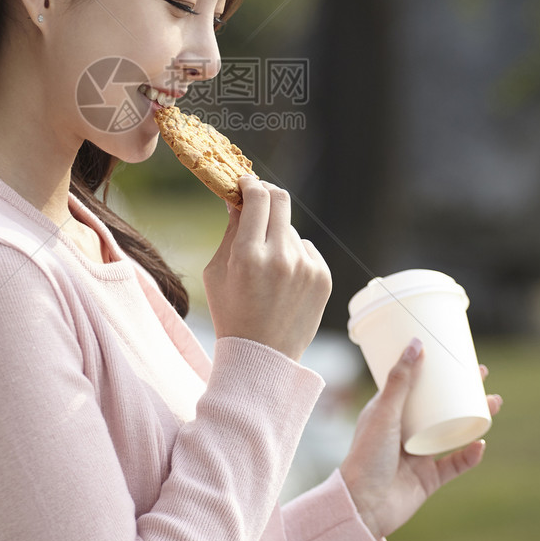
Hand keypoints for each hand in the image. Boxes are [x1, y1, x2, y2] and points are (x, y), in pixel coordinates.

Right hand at [203, 177, 331, 362]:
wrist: (262, 356)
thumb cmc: (231, 313)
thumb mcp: (216, 272)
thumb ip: (229, 231)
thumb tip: (238, 197)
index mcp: (248, 256)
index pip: (257, 197)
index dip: (249, 184)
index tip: (243, 184)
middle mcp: (281, 257)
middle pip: (280, 199)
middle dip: (266, 194)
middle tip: (256, 200)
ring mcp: (306, 267)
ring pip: (290, 229)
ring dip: (277, 234)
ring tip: (266, 266)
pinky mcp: (323, 277)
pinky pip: (307, 249)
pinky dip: (294, 254)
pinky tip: (283, 280)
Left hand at [339, 339, 502, 540]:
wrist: (364, 507)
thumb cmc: (366, 456)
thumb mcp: (384, 412)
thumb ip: (400, 380)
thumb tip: (416, 343)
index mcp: (389, 413)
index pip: (414, 385)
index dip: (433, 370)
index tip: (452, 354)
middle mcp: (405, 431)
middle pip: (438, 406)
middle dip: (461, 391)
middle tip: (481, 375)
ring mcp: (418, 455)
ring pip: (452, 432)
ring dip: (473, 418)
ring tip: (493, 404)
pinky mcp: (429, 479)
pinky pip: (455, 464)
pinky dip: (469, 455)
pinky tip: (481, 444)